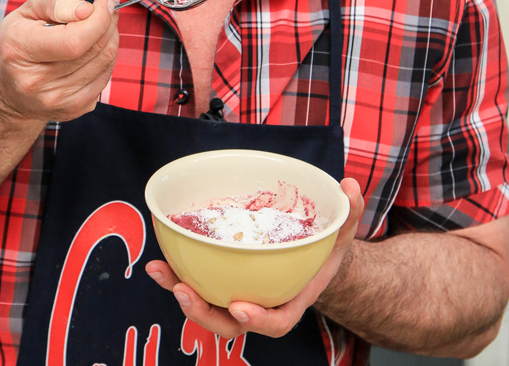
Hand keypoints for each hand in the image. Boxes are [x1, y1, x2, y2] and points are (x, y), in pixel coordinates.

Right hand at [0, 0, 118, 122]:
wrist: (8, 91)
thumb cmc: (20, 42)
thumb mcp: (27, 12)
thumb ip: (57, 3)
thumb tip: (88, 10)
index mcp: (20, 50)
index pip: (74, 40)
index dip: (98, 18)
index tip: (104, 1)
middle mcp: (36, 81)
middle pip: (93, 49)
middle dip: (108, 23)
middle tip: (107, 9)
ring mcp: (56, 99)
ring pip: (104, 62)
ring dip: (111, 38)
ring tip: (102, 25)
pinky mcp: (73, 109)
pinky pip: (104, 78)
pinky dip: (106, 58)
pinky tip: (95, 48)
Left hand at [146, 178, 362, 337]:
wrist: (310, 257)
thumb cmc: (324, 249)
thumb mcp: (341, 231)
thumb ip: (347, 212)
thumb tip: (350, 186)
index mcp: (291, 300)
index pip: (277, 321)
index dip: (259, 320)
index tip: (240, 307)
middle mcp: (261, 304)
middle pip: (231, 322)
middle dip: (204, 312)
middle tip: (184, 291)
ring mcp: (238, 294)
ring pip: (207, 305)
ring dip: (179, 290)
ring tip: (158, 270)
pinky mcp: (221, 280)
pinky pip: (199, 282)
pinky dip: (178, 272)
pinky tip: (160, 258)